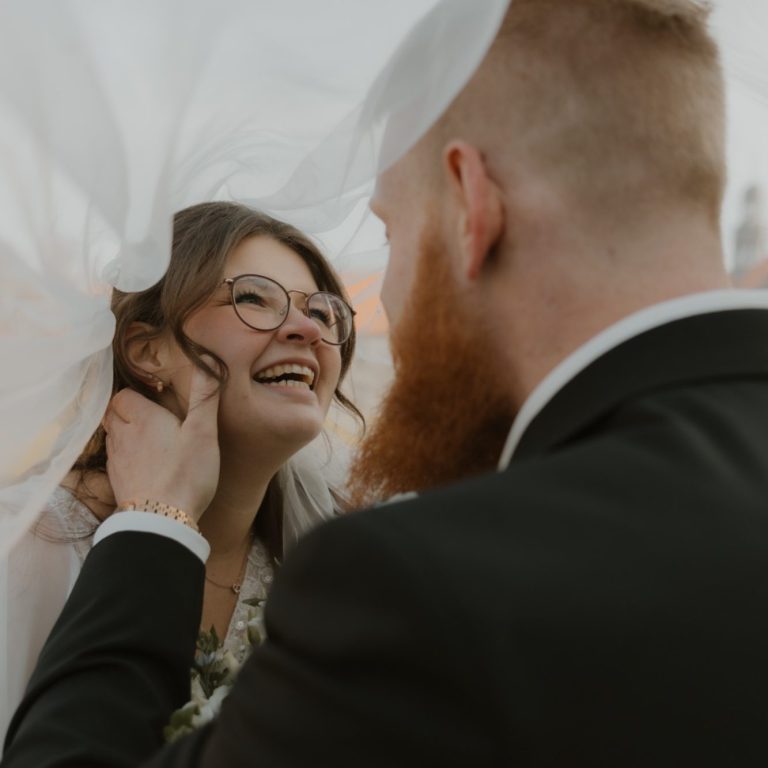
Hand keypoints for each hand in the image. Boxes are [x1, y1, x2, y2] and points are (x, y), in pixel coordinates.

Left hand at [102, 362, 220, 521]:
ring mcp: (117, 462)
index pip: (122, 396)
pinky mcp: (118, 484)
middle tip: (152, 417)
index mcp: (141, 418)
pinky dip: (127, 459)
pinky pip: (116, 462)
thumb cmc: (185, 473)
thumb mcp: (203, 431)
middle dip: (127, 412)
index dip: (135, 395)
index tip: (155, 399)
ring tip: (149, 441)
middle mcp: (122, 436)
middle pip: (112, 415)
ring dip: (126, 435)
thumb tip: (209, 359)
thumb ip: (205, 395)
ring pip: (112, 438)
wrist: (162, 521)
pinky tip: (147, 467)